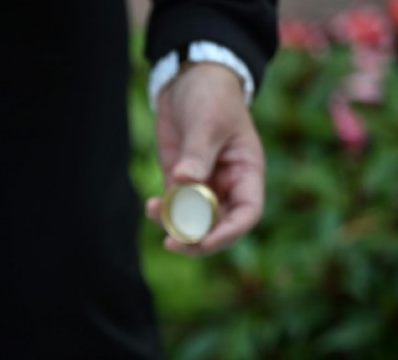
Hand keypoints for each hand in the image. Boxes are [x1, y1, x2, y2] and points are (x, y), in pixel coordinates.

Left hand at [146, 62, 265, 254]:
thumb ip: (197, 154)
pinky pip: (174, 207)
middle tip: (172, 243)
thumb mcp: (207, 122)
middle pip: (219, 227)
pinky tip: (150, 206)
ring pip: (194, 222)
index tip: (204, 241)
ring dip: (175, 227)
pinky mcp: (180, 182)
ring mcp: (203, 185)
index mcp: (247, 173)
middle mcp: (228, 185)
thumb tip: (184, 182)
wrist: (191, 78)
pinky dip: (163, 213)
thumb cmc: (211, 96)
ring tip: (154, 213)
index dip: (228, 233)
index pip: (246, 214)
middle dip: (197, 240)